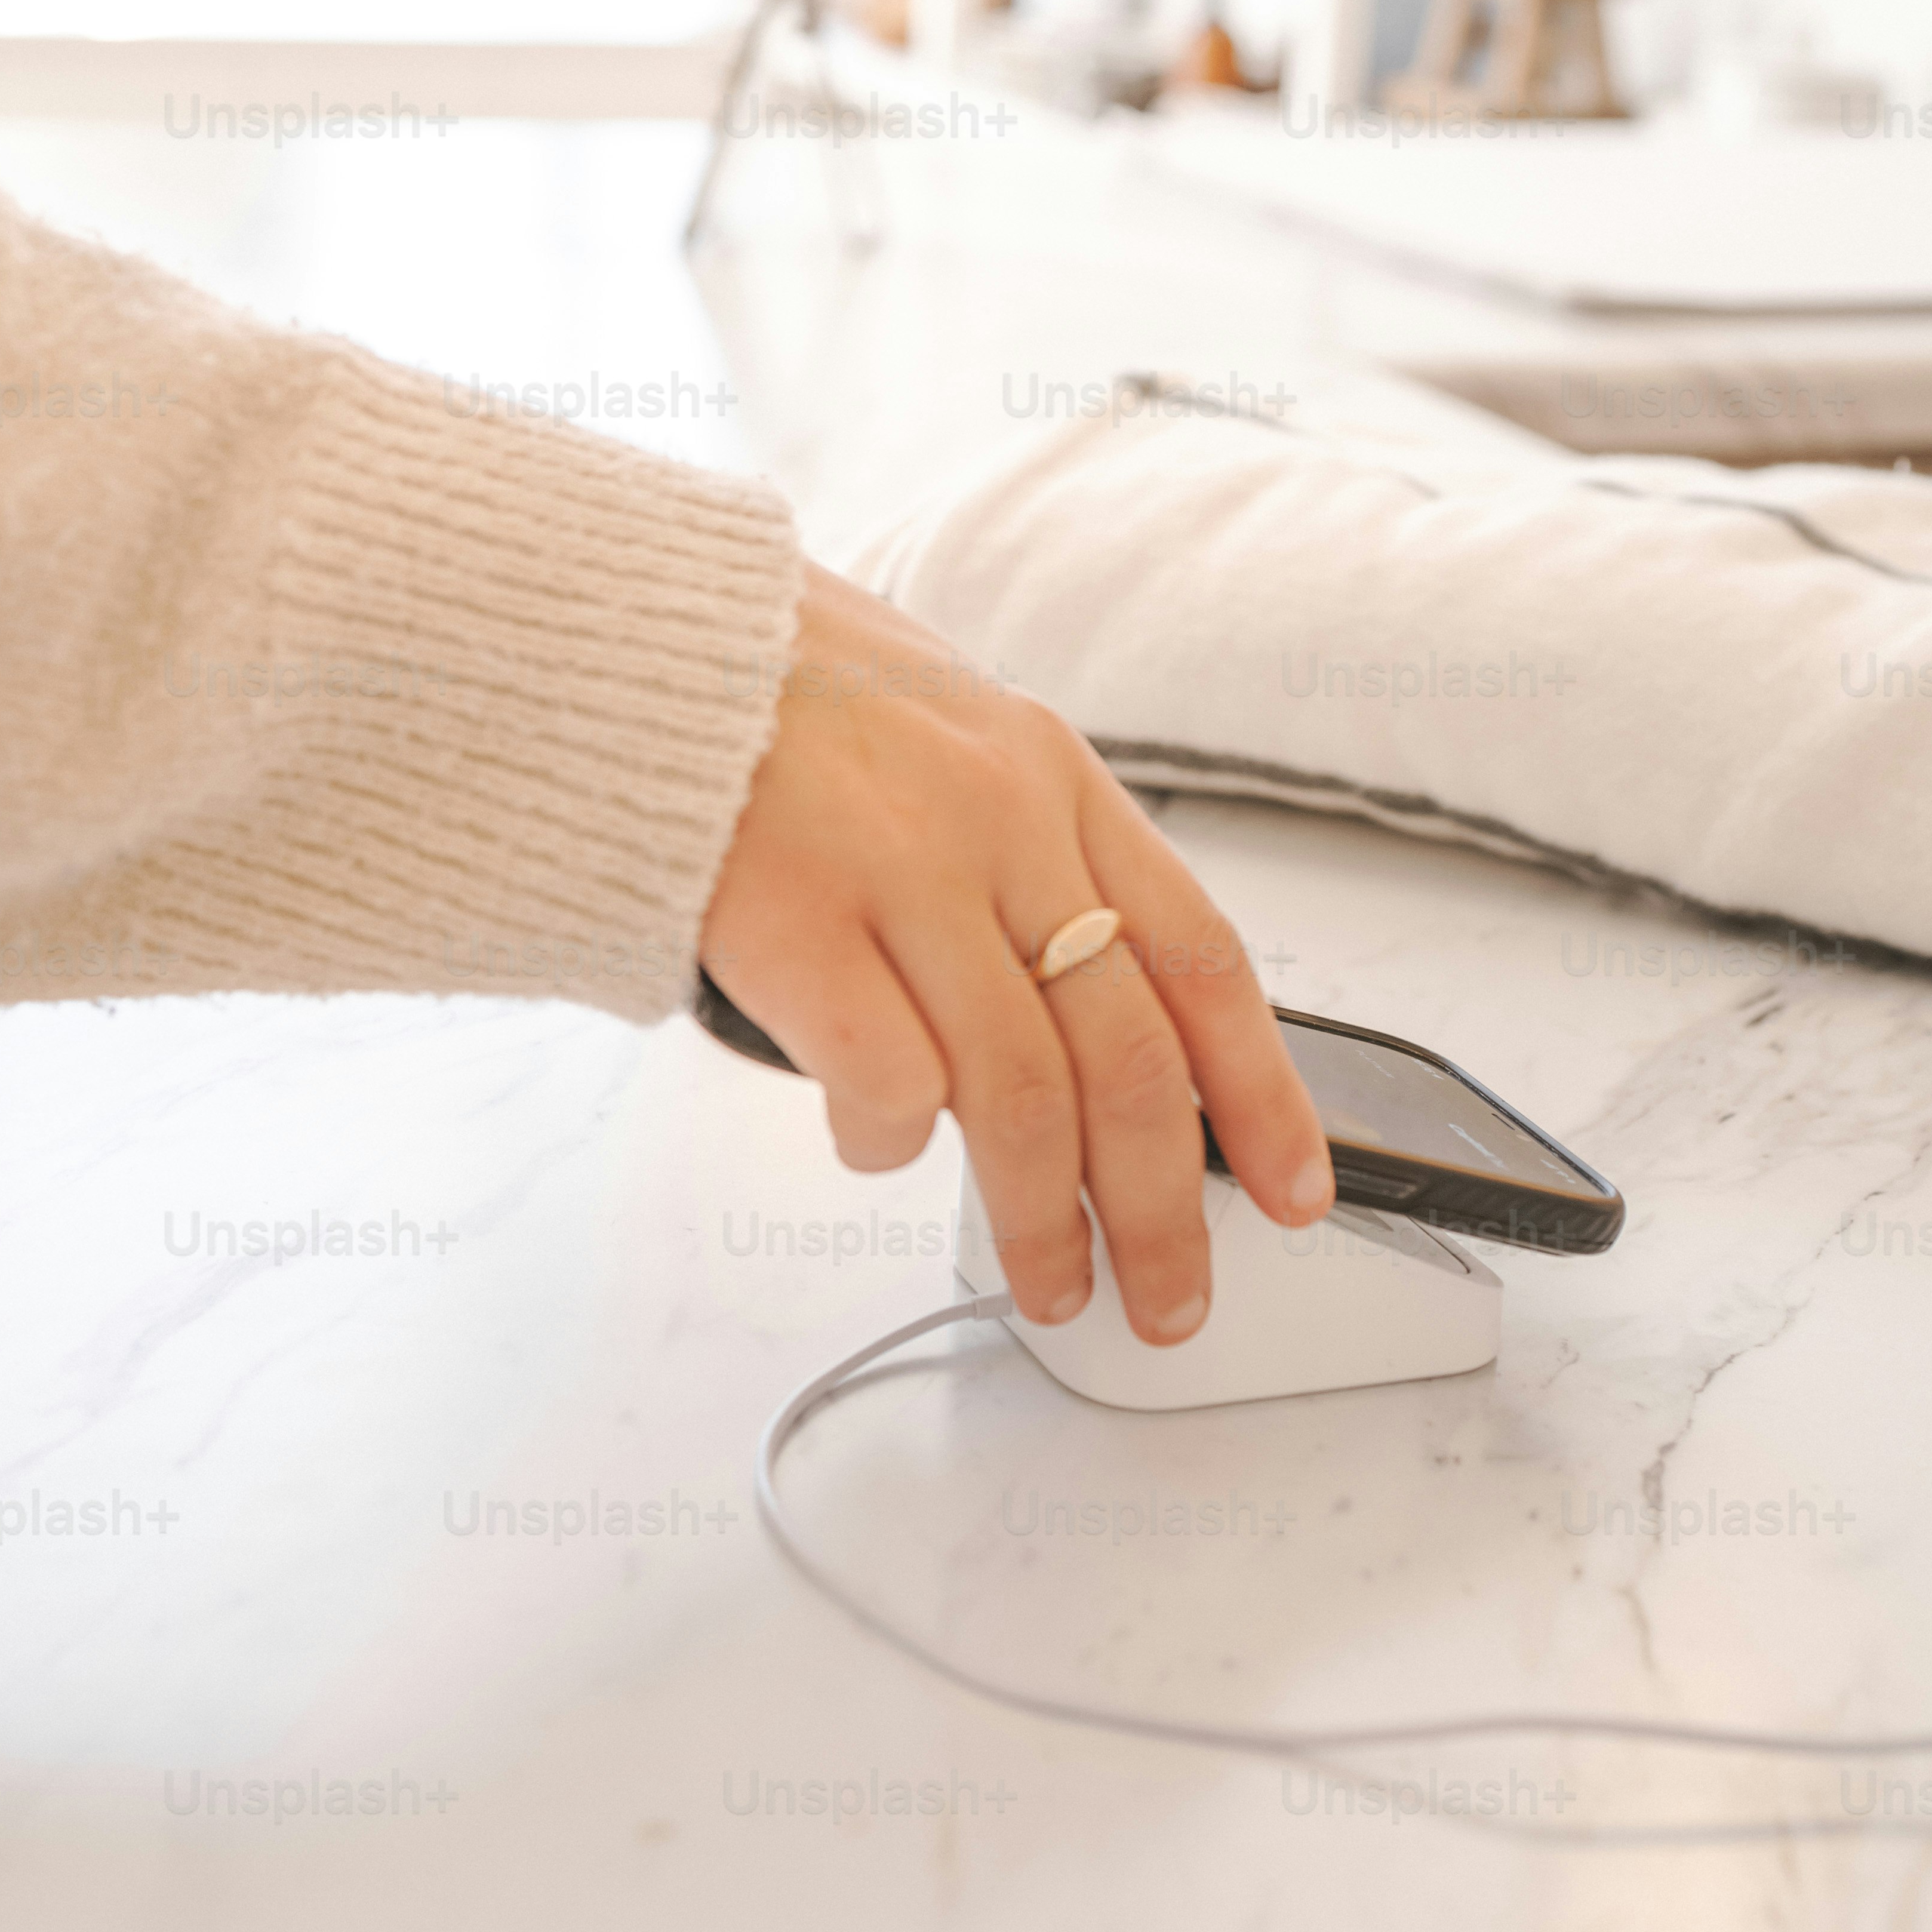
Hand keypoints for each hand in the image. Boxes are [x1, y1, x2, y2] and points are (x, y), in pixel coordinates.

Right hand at [700, 562, 1332, 1339]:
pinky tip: (877, 1150)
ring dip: (1044, 1219)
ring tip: (1053, 1288)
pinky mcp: (792, 919)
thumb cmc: (781, 696)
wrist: (632, 636)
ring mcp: (898, 869)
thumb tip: (1089, 1018)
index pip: (1204, 957)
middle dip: (1163, 1205)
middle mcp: (998, 820)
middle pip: (1128, 1056)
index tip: (1299, 1189)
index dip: (1266, 1092)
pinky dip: (889, 1144)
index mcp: (1052, 775)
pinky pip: (884, 1082)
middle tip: (1171, 1295)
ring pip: (1021, 1095)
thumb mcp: (949, 738)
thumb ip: (1025, 857)